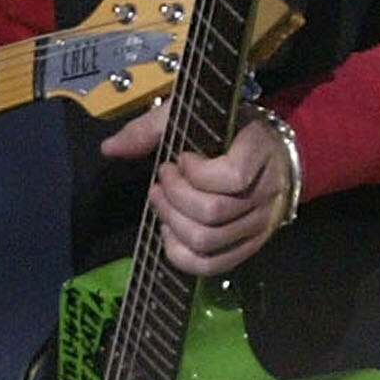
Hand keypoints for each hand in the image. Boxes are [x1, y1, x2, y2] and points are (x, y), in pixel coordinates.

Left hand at [103, 103, 294, 275]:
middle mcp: (269, 191)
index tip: (181, 158)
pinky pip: (213, 264)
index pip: (233, 176)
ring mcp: (262, 222)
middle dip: (175, 198)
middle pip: (214, 212)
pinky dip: (181, 254)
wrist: (266, 150)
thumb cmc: (227, 129)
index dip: (197, 173)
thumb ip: (151, 128)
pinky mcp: (251, 245)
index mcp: (262, 151)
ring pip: (208, 240)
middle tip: (162, 181)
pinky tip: (169, 231)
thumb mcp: (192, 114)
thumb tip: (110, 149)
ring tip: (162, 202)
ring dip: (173, 222)